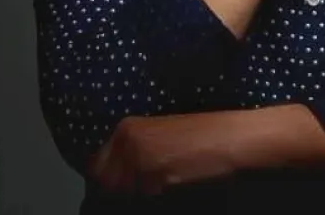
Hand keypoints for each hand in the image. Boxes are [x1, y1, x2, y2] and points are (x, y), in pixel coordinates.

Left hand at [89, 112, 238, 195]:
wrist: (227, 137)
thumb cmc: (199, 135)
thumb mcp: (159, 135)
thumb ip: (134, 150)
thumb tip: (114, 176)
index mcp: (126, 127)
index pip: (96, 165)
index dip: (107, 180)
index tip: (118, 186)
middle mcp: (128, 140)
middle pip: (106, 181)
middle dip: (119, 189)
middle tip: (141, 188)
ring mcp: (140, 157)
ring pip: (123, 192)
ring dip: (135, 194)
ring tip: (158, 184)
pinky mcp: (155, 174)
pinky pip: (143, 196)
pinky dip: (153, 196)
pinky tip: (168, 186)